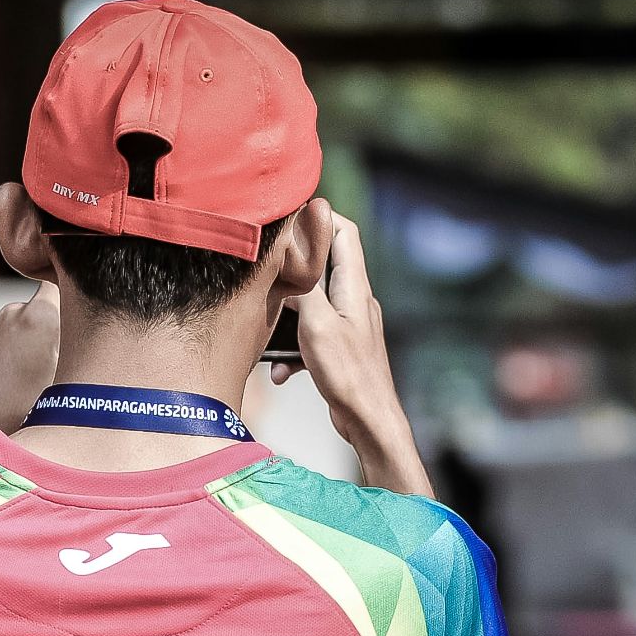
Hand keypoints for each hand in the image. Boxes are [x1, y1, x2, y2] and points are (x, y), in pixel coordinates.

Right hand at [272, 211, 432, 496]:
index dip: (320, 216)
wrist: (369, 421)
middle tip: (266, 265)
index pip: (344, 233)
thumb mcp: (317, 324)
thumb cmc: (348, 374)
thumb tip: (293, 250)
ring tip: (266, 324)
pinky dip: (293, 348)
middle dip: (294, 264)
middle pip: (326, 265)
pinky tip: (279, 371)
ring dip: (287, 314)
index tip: (290, 214)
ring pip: (312, 303)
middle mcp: (355, 301)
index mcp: (354, 288)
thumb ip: (305, 285)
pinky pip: (311, 336)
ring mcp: (349, 326)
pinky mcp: (341, 349)